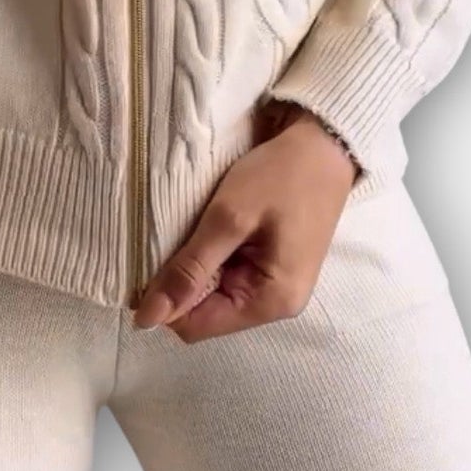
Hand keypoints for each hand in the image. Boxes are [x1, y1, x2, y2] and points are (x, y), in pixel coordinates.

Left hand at [133, 103, 361, 342]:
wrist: (325, 144)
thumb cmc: (281, 177)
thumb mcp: (229, 218)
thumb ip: (189, 269)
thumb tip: (147, 318)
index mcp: (271, 302)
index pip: (196, 327)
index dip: (164, 301)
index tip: (145, 262)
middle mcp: (276, 305)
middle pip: (204, 312)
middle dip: (181, 281)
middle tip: (169, 238)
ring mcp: (275, 286)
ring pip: (212, 292)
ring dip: (195, 265)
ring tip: (191, 229)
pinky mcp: (271, 267)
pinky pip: (227, 275)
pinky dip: (211, 255)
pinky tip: (207, 229)